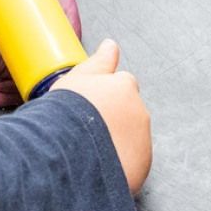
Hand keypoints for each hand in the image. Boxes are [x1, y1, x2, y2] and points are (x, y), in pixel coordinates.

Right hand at [51, 40, 152, 194]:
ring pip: (131, 137)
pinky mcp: (142, 164)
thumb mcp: (79, 77)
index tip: (92, 104)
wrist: (69, 154)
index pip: (122, 84)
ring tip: (90, 149)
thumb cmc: (68, 113)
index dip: (105, 95)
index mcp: (124, 85)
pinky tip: (98, 164)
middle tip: (87, 128)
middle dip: (113, 118)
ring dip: (117, 140)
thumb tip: (111, 45)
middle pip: (128, 111)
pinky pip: (132, 162)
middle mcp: (139, 110)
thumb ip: (100, 61)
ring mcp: (142, 139)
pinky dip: (120, 163)